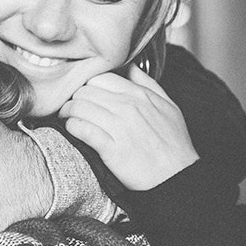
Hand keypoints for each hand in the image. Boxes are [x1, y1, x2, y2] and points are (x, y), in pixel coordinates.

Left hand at [58, 64, 198, 190]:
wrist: (177, 176)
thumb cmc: (173, 143)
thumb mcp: (169, 106)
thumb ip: (148, 84)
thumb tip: (131, 68)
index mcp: (139, 94)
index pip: (100, 77)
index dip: (88, 85)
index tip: (84, 95)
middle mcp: (128, 107)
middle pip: (85, 91)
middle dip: (74, 98)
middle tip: (71, 107)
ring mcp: (119, 127)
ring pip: (79, 107)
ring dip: (68, 112)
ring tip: (68, 118)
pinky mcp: (111, 149)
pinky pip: (82, 129)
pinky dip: (72, 127)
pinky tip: (73, 130)